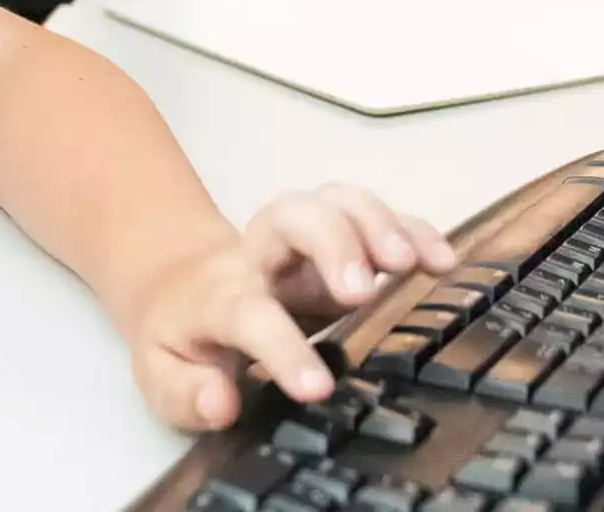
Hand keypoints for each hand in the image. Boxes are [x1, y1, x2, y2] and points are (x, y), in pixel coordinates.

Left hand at [121, 186, 458, 429]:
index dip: (282, 349)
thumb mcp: (162, 377)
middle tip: (363, 290)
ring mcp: (301, 241)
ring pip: (335, 202)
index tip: (317, 388)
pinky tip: (441, 258)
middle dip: (332, 243)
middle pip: (291, 218)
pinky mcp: (337, 239)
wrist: (177, 284)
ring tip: (413, 262)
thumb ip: (186, 394)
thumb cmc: (180, 339)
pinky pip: (373, 216)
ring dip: (377, 223)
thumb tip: (221, 401)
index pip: (248, 314)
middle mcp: (260, 256)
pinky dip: (410, 228)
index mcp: (217, 298)